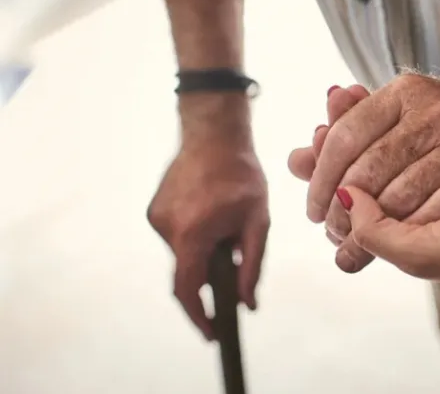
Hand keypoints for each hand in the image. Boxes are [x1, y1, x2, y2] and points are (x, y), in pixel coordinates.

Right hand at [147, 94, 268, 340]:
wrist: (214, 134)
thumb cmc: (243, 176)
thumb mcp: (258, 222)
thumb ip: (252, 266)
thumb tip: (248, 304)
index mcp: (192, 233)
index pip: (188, 290)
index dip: (199, 316)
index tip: (213, 333)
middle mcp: (167, 228)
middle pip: (187, 272)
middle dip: (209, 277)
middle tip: (232, 265)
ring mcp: (156, 218)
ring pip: (183, 254)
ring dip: (203, 252)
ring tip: (227, 223)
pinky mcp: (153, 210)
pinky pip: (176, 237)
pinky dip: (194, 237)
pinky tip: (211, 214)